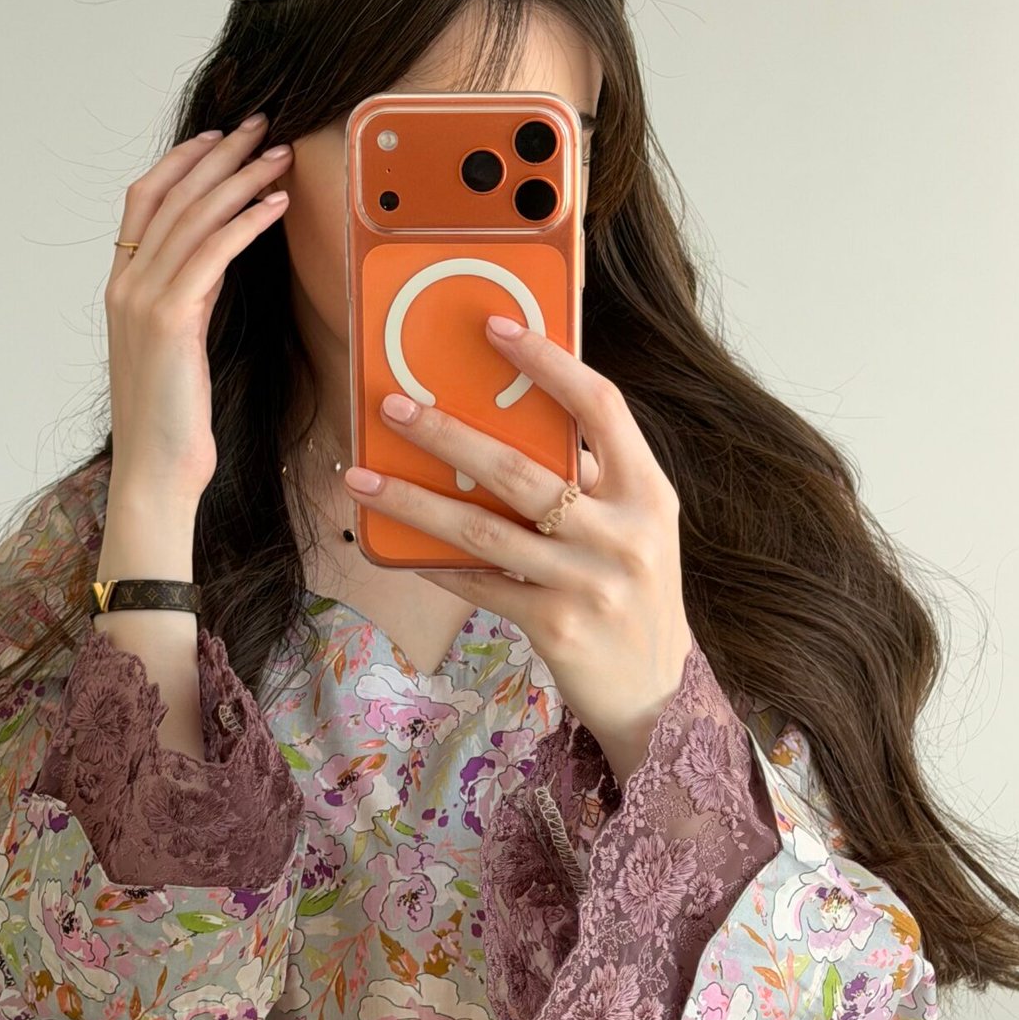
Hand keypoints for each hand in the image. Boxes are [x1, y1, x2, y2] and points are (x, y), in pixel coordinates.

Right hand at [104, 112, 292, 506]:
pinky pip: (214, 253)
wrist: (155, 470)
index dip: (183, 161)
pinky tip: (276, 203)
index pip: (145, 200)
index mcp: (122, 287)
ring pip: (194, 216)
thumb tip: (216, 264)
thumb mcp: (178, 346)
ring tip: (279, 154)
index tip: (220, 137)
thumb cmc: (172, 419)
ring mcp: (143, 299)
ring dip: (241, 178)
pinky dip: (247, 221)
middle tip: (261, 126)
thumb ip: (188, 299)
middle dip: (220, 155)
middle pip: (173, 195)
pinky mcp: (171, 318)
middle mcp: (125, 284)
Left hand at [343, 314, 693, 782]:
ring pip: (484, 529)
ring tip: (361, 477)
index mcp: (648, 491)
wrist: (657, 693)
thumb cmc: (630, 591)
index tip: (496, 326)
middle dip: (448, 431)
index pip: (601, 406)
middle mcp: (626, 533)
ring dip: (413, 500)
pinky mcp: (558, 627)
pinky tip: (392, 545)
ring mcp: (592, 583)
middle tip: (393, 405)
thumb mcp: (633, 527)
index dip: (549, 361)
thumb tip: (509, 414)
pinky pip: (480, 584)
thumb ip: (592, 476)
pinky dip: (435, 563)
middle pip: (522, 467)